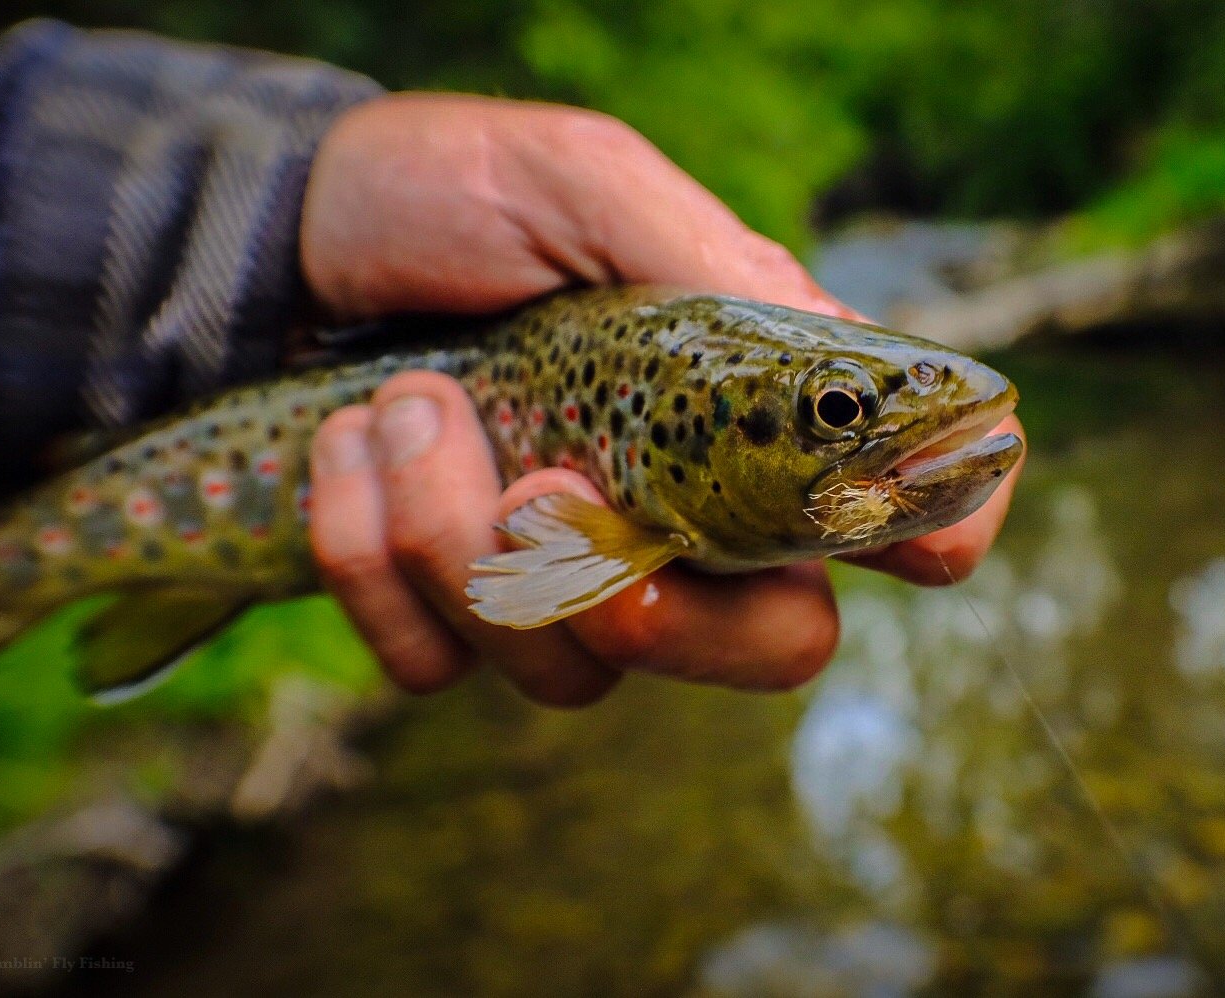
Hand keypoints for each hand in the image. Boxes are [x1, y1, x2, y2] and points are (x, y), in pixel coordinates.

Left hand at [300, 93, 1024, 702]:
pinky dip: (370, 557)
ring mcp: (573, 581)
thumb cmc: (455, 195)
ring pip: (579, 670)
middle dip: (671, 621)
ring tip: (410, 400)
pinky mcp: (454, 617)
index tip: (915, 552)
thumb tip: (815, 341)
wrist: (286, 246)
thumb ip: (700, 258)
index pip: (900, 504)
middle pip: (772, 649)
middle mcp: (690, 516)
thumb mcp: (581, 184)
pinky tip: (349, 451)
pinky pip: (437, 666)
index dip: (937, 534)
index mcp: (755, 409)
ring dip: (458, 533)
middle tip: (552, 504)